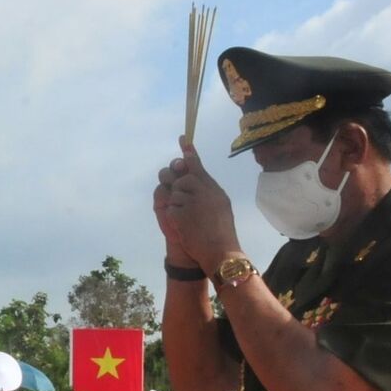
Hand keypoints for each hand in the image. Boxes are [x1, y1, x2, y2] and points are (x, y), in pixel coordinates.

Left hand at [162, 139, 239, 272]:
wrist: (220, 252)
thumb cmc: (221, 231)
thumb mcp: (219, 204)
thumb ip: (205, 188)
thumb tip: (190, 174)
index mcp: (213, 188)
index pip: (197, 166)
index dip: (189, 152)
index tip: (183, 138)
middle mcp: (203, 190)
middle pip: (180, 177)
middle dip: (175, 184)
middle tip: (180, 197)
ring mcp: (191, 201)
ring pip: (173, 192)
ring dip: (176, 203)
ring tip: (189, 217)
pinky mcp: (179, 213)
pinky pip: (169, 207)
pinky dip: (173, 215)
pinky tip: (184, 225)